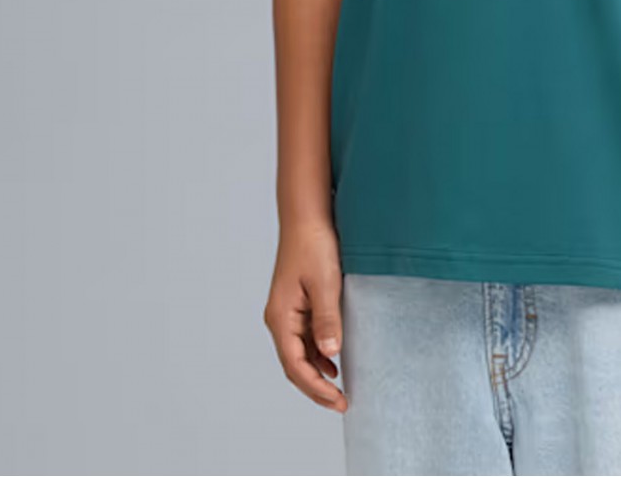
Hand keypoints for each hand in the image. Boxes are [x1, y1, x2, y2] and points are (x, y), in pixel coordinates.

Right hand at [262, 219, 348, 412]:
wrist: (307, 217)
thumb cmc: (314, 245)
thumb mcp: (325, 282)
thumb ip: (327, 318)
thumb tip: (331, 353)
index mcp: (281, 317)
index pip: (295, 365)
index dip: (316, 388)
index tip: (338, 401)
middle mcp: (279, 319)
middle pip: (295, 364)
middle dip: (316, 387)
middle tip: (342, 403)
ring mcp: (287, 312)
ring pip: (300, 353)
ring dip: (317, 372)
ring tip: (340, 389)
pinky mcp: (297, 304)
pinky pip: (305, 338)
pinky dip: (318, 354)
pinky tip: (334, 360)